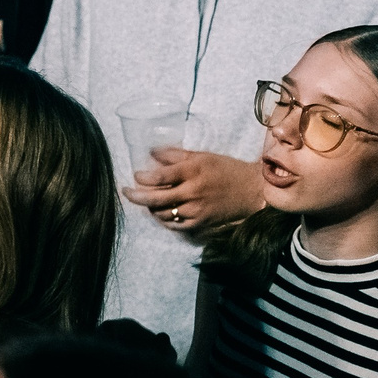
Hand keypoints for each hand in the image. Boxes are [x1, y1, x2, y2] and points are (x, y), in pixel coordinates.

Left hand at [118, 148, 264, 233]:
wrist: (252, 190)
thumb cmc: (226, 169)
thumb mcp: (202, 156)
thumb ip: (175, 155)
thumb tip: (151, 152)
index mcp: (193, 172)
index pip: (159, 177)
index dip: (143, 178)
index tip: (136, 175)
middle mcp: (193, 192)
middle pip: (156, 198)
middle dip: (136, 196)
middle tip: (125, 192)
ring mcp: (197, 210)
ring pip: (163, 213)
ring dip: (149, 207)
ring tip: (145, 200)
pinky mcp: (201, 223)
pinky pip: (174, 225)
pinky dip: (163, 219)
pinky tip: (159, 212)